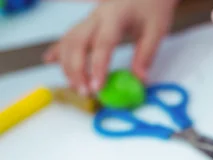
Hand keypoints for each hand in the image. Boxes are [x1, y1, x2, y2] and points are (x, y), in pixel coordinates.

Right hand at [44, 0, 178, 94]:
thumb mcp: (157, 30)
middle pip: (77, 42)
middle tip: (85, 92)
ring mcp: (88, 19)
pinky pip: (67, 36)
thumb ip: (146, 54)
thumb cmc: (151, 8)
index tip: (98, 87)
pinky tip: (50, 61)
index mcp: (116, 16)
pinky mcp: (86, 23)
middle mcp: (96, 16)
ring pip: (68, 40)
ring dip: (68, 65)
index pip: (103, 43)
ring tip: (77, 87)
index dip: (98, 66)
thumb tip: (139, 79)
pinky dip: (58, 50)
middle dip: (77, 69)